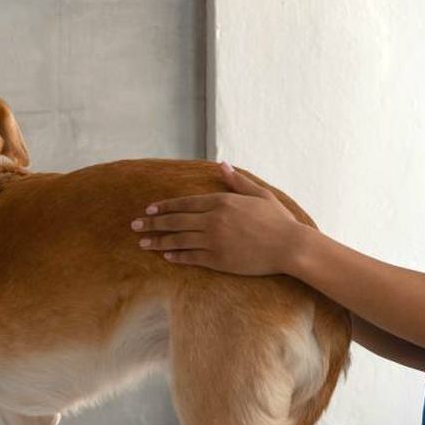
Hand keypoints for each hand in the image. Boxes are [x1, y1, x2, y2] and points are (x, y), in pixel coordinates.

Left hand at [130, 162, 309, 275]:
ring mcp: (214, 241)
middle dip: (152, 223)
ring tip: (143, 243)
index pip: (184, 203)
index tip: (149, 209)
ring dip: (158, 241)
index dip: (164, 206)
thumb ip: (237, 181)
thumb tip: (222, 164)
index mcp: (221, 201)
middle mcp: (213, 220)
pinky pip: (191, 257)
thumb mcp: (259, 194)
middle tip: (135, 225)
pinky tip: (166, 255)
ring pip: (178, 240)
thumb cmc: (277, 219)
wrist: (289, 246)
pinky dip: (176, 256)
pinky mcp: (218, 259)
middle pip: (174, 221)